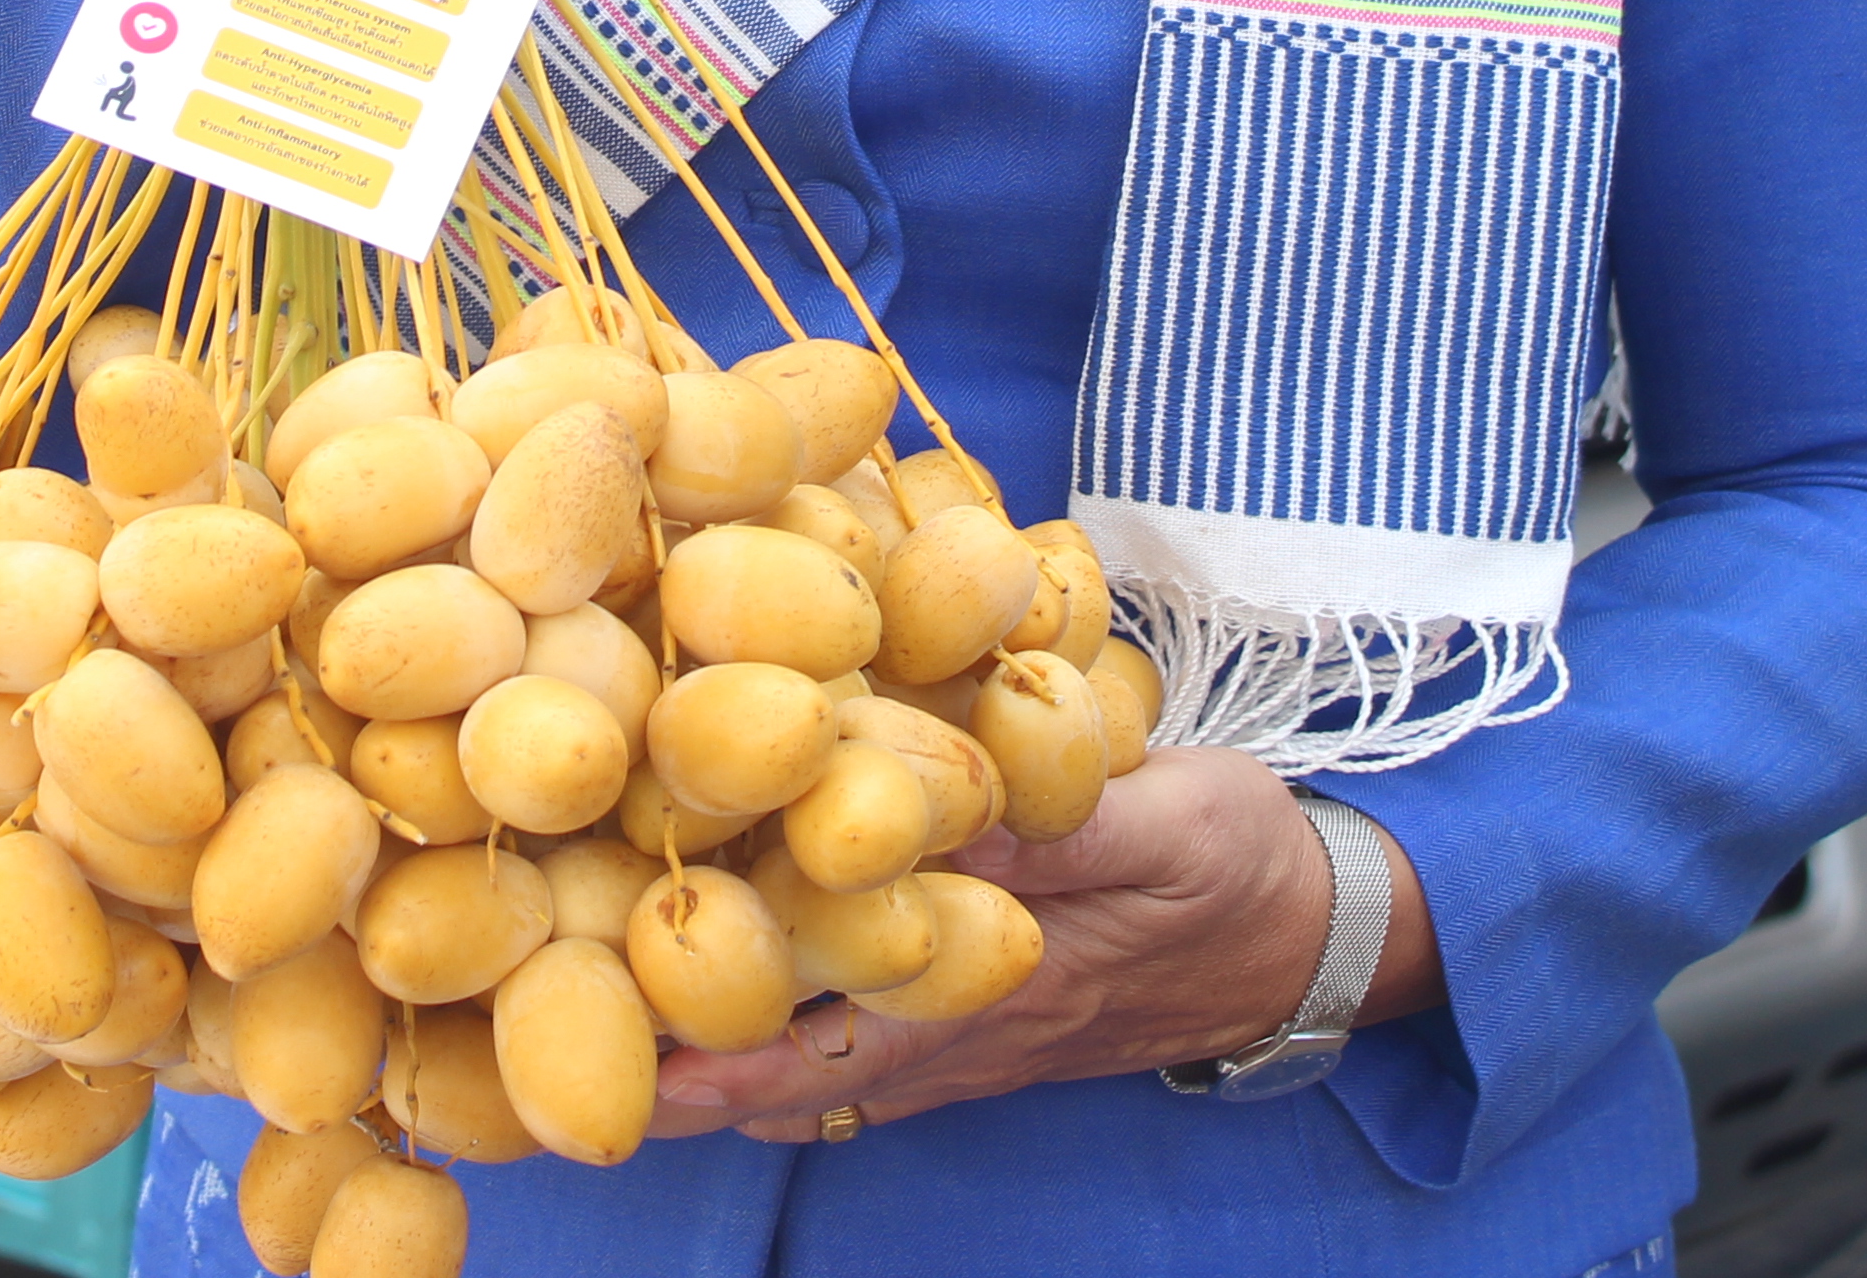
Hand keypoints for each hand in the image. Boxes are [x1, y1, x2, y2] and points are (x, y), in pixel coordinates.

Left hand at [647, 750, 1436, 1141]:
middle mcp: (959, 1031)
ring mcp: (963, 1028)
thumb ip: (1050, 820)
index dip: (709, 1049)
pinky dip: (778, 1023)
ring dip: (711, 1048)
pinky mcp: (974, 997)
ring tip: (591, 1025)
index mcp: (993, 990)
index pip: (820, 1039)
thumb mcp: (1161, 823)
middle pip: (786, 1068)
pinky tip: (711, 988)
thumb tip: (926, 799)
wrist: (1321, 930)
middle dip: (672, 1065)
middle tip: (545, 1061)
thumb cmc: (1241, 867)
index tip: (608, 1055)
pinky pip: (853, 1034)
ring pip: (810, 1059)